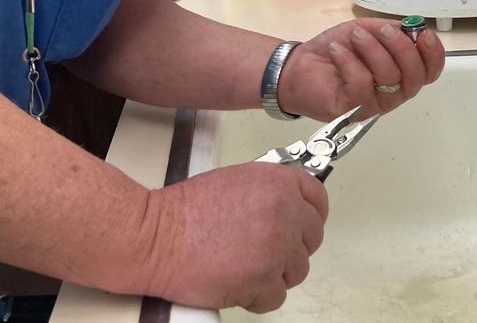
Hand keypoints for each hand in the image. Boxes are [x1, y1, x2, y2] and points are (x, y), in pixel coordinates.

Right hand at [140, 162, 327, 311]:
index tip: (303, 225)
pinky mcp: (263, 279)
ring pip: (297, 270)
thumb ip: (269, 192)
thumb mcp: (236, 181)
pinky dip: (258, 296)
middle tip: (266, 250)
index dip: (312, 215)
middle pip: (312, 238)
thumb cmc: (185, 211)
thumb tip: (288, 207)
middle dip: (292, 247)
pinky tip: (238, 283)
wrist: (157, 237)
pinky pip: (277, 296)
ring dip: (276, 273)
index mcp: (278, 183)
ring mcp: (276, 247)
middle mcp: (284, 212)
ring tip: (245, 266)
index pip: (318, 199)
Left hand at [277, 19, 445, 119]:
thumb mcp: (367, 31)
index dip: (433, 54)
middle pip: (415, 78)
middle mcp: (393, 93)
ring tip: (355, 36)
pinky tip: (337, 50)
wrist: (298, 66)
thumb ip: (392, 31)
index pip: (429, 72)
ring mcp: (374, 104)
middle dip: (403, 49)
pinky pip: (362, 84)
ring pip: (389, 78)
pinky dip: (350, 61)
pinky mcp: (352, 109)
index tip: (424, 33)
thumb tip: (412, 29)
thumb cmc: (337, 49)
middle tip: (384, 30)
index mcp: (401, 74)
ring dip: (373, 50)